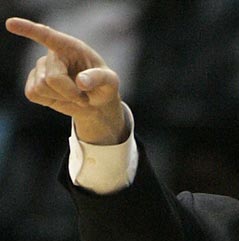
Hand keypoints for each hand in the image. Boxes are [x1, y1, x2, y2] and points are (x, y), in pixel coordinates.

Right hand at [5, 17, 127, 143]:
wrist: (96, 102)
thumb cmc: (104, 86)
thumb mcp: (111, 82)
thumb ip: (99, 78)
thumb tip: (81, 81)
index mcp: (70, 47)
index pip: (47, 35)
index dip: (29, 29)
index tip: (11, 23)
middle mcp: (52, 54)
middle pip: (52, 77)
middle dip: (70, 92)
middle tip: (84, 97)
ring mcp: (40, 69)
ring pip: (41, 87)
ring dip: (62, 97)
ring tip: (75, 96)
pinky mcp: (33, 84)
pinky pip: (33, 94)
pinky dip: (50, 101)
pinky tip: (61, 97)